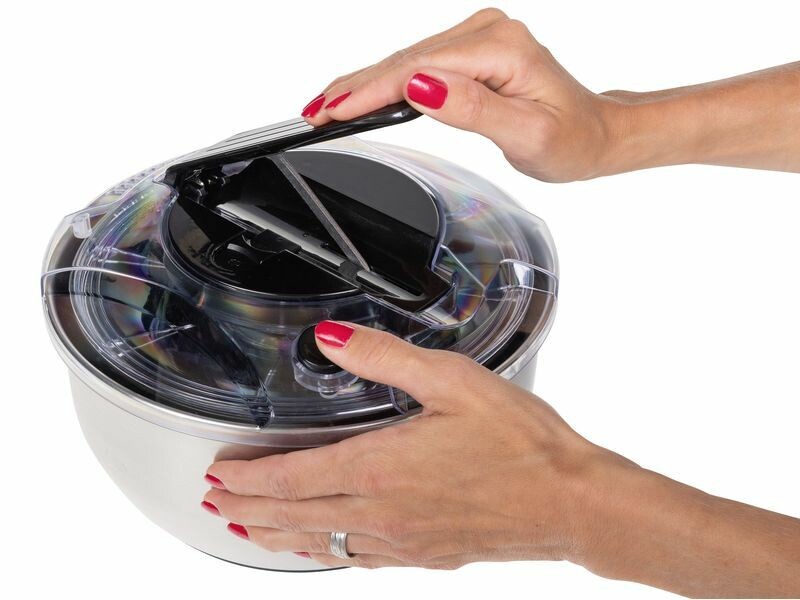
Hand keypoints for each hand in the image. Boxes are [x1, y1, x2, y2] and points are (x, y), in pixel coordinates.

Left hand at [203, 321, 626, 568]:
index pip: (291, 477)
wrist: (570, 501)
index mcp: (380, 469)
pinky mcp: (425, 556)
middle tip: (216, 502)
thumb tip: (333, 339)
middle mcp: (382, 513)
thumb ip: (384, 358)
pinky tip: (321, 550)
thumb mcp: (452, 380)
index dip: (248, 477)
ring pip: (320, 544)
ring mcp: (402, 541)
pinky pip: (358, 560)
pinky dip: (323, 553)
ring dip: (276, 536)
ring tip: (246, 531)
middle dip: (247, 508)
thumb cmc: (520, 442)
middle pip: (294, 515)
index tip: (219, 473)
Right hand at [300, 8, 625, 182]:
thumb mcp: (527, 134)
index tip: (334, 112)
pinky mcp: (469, 48)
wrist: (591, 131)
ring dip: (362, 83)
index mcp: (501, 47)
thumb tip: (421, 86)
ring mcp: (477, 36)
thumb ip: (473, 108)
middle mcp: (486, 32)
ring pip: (405, 59)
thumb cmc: (570, 137)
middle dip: (354, 87)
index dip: (370, 92)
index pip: (418, 68)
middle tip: (312, 113)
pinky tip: (360, 92)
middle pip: (405, 59)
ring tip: (323, 106)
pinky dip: (384, 80)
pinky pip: (417, 62)